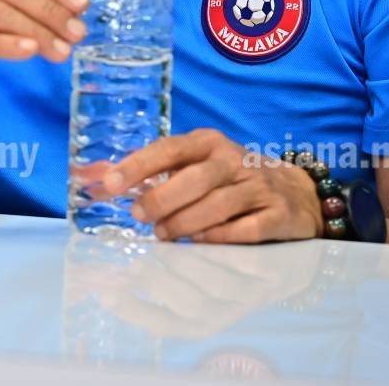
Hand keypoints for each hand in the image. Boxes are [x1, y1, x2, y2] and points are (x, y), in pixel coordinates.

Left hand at [103, 129, 322, 243]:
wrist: (297, 192)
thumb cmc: (229, 179)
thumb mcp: (194, 165)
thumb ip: (149, 172)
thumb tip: (91, 178)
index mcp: (207, 143)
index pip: (168, 149)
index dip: (137, 166)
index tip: (109, 184)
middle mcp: (233, 160)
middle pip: (193, 179)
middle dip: (161, 199)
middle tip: (140, 217)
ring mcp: (258, 186)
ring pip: (217, 206)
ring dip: (185, 223)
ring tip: (163, 235)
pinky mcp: (278, 214)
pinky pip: (245, 229)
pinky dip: (219, 238)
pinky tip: (200, 244)